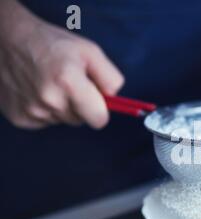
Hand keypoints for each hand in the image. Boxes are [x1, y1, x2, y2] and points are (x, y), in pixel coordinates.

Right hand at [0, 0, 123, 128]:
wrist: (7, 41)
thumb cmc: (53, 45)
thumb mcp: (90, 51)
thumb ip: (110, 78)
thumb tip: (115, 99)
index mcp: (69, 81)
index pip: (99, 119)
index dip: (101, 111)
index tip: (97, 102)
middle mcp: (50, 100)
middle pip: (81, 120)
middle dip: (81, 105)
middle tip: (69, 83)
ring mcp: (33, 111)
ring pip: (63, 121)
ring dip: (62, 107)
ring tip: (51, 84)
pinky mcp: (20, 119)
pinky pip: (45, 122)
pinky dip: (45, 110)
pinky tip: (37, 91)